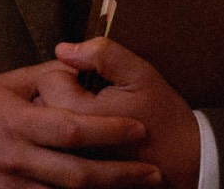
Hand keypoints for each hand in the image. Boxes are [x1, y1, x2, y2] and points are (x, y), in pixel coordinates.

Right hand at [0, 61, 160, 188]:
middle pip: (77, 175)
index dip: (109, 131)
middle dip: (120, 177)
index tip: (140, 128)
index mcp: (20, 123)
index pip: (73, 130)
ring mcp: (9, 187)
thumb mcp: (11, 82)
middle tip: (154, 175)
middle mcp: (17, 159)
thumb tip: (87, 65)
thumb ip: (52, 75)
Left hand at [38, 39, 201, 184]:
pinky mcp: (76, 176)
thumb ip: (103, 55)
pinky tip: (86, 141)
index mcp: (81, 114)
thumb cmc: (164, 117)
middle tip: (90, 98)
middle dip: (60, 95)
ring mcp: (70, 162)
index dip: (68, 72)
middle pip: (40, 105)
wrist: (183, 164)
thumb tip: (64, 48)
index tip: (90, 79)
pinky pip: (55, 152)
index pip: (48, 80)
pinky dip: (63, 143)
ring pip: (45, 130)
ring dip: (58, 120)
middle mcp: (68, 143)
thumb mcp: (141, 74)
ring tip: (88, 120)